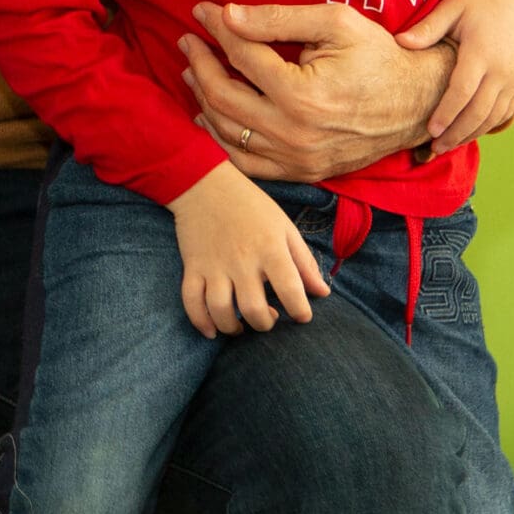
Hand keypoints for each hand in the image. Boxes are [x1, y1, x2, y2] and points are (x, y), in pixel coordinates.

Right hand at [167, 162, 328, 336]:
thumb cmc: (250, 205)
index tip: (301, 316)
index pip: (291, 291)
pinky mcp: (192, 266)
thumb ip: (304, 262)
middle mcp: (242, 261)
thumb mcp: (284, 227)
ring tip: (242, 327)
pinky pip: (192, 301)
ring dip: (233, 328)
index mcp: (270, 249)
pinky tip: (212, 330)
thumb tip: (322, 294)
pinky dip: (200, 321)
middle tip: (269, 318)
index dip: (300, 312)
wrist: (203, 183)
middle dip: (265, 324)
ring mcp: (214, 265)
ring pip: (221, 311)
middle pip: (253, 310)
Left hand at [179, 1, 454, 180]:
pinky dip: (221, 141)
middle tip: (188, 42)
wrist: (421, 103)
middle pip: (223, 97)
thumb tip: (227, 15)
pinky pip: (246, 164)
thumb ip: (278, 18)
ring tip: (193, 72)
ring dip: (203, 99)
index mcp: (303, 94)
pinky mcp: (303, 172)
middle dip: (198, 65)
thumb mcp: (336, 23)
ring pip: (228, 133)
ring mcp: (298, 159)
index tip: (201, 11)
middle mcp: (295, 133)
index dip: (217, 29)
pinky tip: (211, 116)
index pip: (241, 55)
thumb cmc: (380, 56)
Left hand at [394, 0, 513, 152]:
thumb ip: (428, 28)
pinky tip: (470, 132)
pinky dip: (488, 125)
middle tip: (435, 148)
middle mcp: (502, 71)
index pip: (462, 92)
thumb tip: (400, 43)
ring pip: (493, 116)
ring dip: (471, 133)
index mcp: (481, 53)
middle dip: (457, 133)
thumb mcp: (453, 7)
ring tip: (448, 145)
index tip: (430, 130)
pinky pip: (505, 111)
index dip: (446, 114)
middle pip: (478, 112)